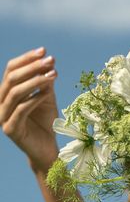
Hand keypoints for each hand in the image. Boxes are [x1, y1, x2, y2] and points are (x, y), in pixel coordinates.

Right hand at [0, 47, 58, 173]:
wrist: (47, 150)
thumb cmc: (46, 123)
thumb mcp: (46, 99)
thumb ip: (45, 83)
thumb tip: (49, 62)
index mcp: (5, 93)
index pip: (11, 69)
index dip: (26, 59)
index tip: (44, 51)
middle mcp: (0, 102)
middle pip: (12, 78)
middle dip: (32, 67)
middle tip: (50, 61)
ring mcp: (2, 116)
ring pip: (16, 92)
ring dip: (35, 81)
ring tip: (52, 75)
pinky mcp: (10, 129)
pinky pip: (22, 109)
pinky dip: (35, 98)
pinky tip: (48, 91)